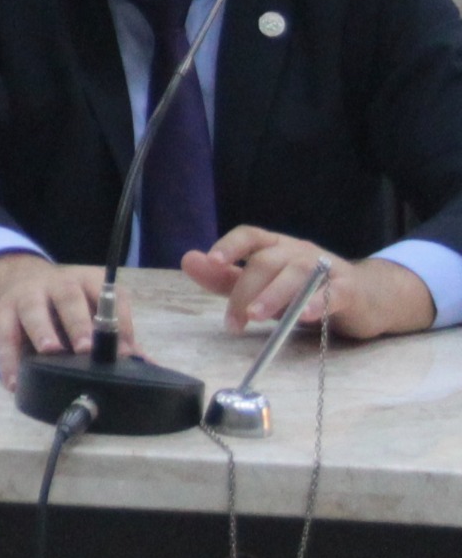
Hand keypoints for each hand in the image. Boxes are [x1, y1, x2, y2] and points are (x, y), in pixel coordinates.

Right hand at [0, 251, 118, 385]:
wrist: (20, 280)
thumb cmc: (69, 306)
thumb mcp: (94, 311)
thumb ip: (118, 338)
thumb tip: (147, 365)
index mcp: (87, 281)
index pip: (107, 296)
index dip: (117, 322)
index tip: (126, 352)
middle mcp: (57, 283)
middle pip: (68, 297)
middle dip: (78, 323)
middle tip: (86, 348)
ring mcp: (27, 294)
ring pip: (33, 309)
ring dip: (42, 330)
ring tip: (49, 351)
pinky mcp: (2, 311)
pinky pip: (3, 334)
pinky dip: (8, 359)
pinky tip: (15, 381)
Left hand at [184, 227, 434, 341]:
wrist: (368, 299)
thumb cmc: (307, 292)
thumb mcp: (263, 286)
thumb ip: (226, 278)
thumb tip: (189, 260)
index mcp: (276, 247)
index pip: (250, 235)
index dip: (230, 245)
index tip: (213, 261)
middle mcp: (299, 251)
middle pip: (268, 261)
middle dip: (246, 290)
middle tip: (233, 322)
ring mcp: (326, 268)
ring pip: (297, 273)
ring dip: (273, 294)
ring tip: (256, 316)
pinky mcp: (349, 290)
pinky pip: (332, 293)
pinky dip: (316, 303)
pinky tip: (303, 316)